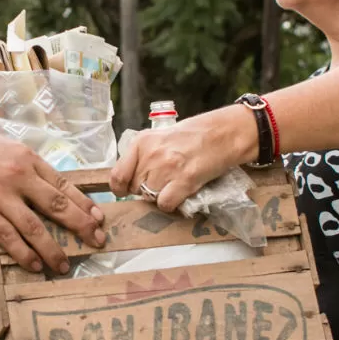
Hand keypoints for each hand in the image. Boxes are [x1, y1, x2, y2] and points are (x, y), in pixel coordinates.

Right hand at [0, 134, 105, 273]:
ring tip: (63, 265)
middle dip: (80, 225)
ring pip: (34, 228)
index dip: (84, 203)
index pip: (63, 184)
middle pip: (56, 206)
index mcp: (29, 161)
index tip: (99, 218)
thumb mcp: (12, 151)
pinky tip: (35, 265)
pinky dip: (24, 254)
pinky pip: (8, 238)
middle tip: (96, 240)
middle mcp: (19, 179)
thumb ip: (34, 170)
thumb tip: (59, 193)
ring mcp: (1, 198)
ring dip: (52, 249)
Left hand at [110, 107, 256, 212]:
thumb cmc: (191, 136)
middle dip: (145, 190)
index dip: (121, 188)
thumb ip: (142, 156)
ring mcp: (167, 168)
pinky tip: (180, 193)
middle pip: (135, 188)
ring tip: (173, 185)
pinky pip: (165, 204)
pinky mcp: (184, 181)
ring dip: (160, 196)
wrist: (221, 134)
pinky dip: (171, 204)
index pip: (117, 175)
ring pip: (150, 198)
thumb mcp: (159, 139)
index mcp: (141, 143)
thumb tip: (129, 179)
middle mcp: (151, 155)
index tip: (127, 190)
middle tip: (161, 182)